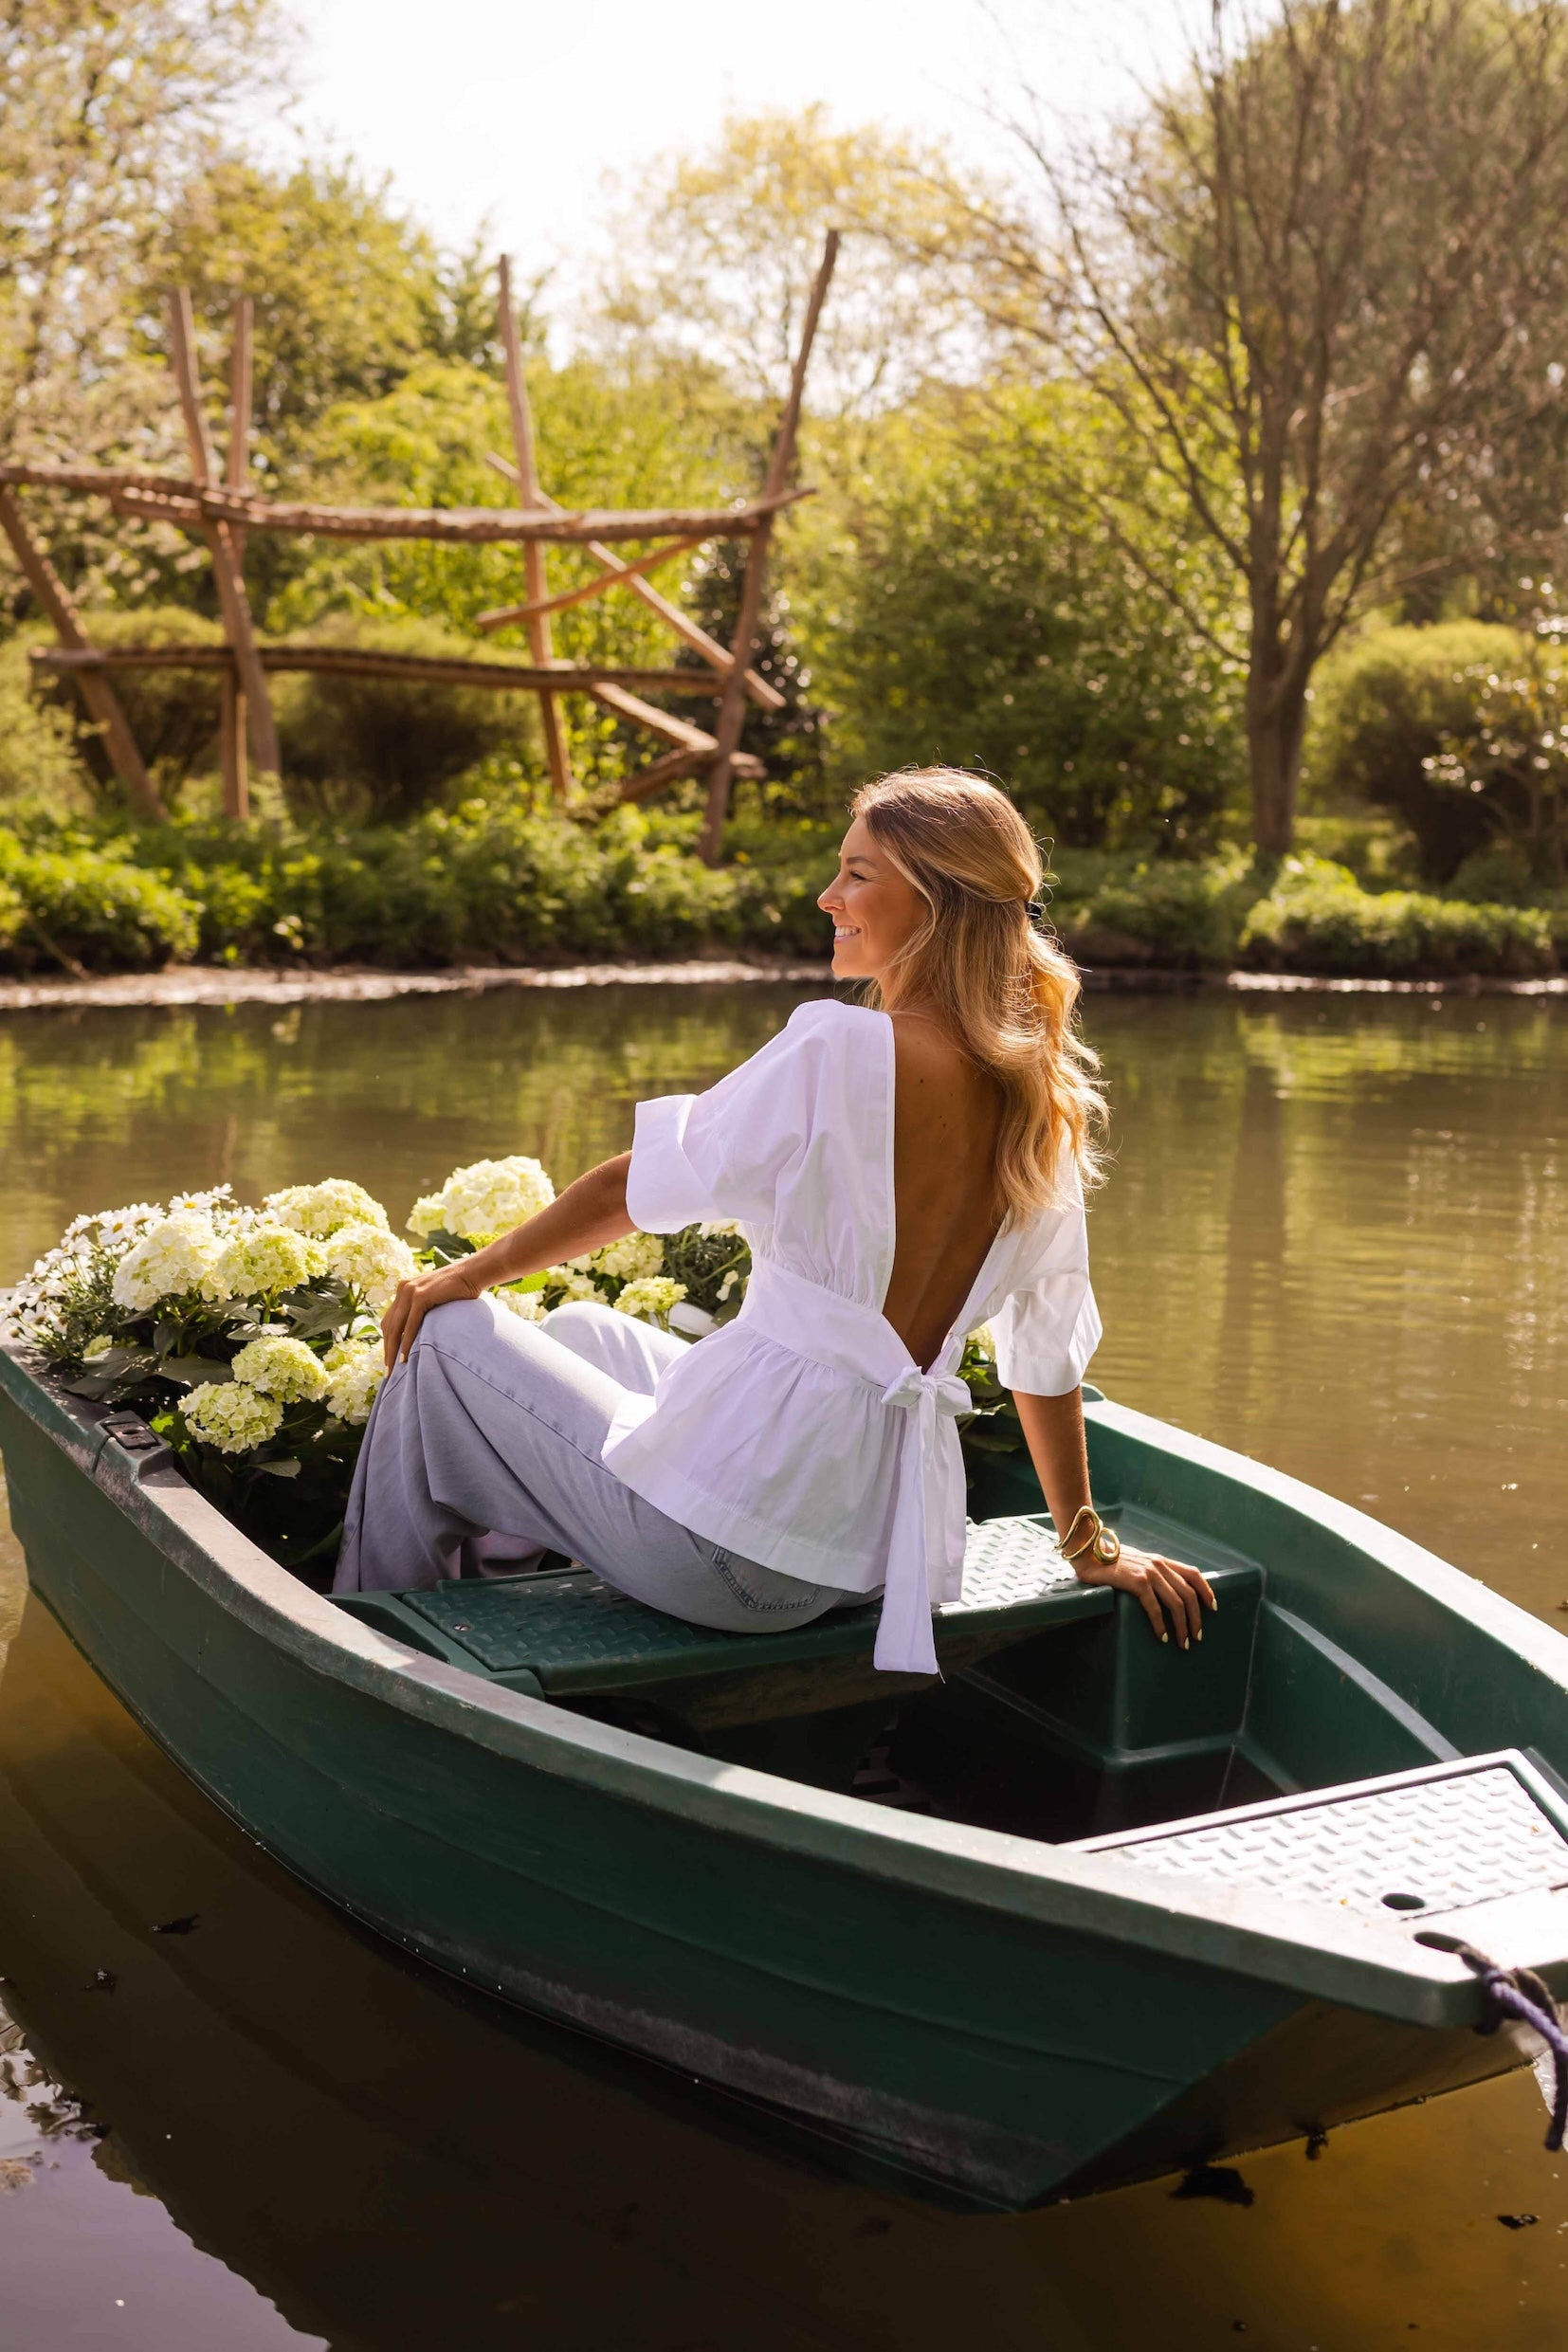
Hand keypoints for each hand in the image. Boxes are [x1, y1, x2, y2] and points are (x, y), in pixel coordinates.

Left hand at [382, 1260, 485, 1368]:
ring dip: (393, 1349)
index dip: (387, 1341)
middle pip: (389, 1325)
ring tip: (394, 1368)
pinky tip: (405, 1356)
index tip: (389, 1359)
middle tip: (388, 1370)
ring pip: (396, 1326)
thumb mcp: (434, 1299)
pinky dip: (406, 1341)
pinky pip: (410, 1324)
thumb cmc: (458, 1290)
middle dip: (387, 1349)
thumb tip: (417, 1334)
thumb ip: (422, 1310)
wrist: (472, 1274)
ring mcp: (411, 1291)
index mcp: (403, 1289)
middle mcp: (403, 1289)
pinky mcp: (421, 1296)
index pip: (389, 1320)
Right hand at [1071, 1542, 1215, 1648]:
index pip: (1193, 1574)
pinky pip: (1155, 1608)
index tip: (1213, 1608)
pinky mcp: (1137, 1582)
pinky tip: (1163, 1637)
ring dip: (1182, 1626)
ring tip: (1183, 1643)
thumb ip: (1151, 1572)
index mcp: (1161, 1560)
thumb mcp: (1137, 1563)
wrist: (1088, 1551)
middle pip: (1189, 1594)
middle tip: (1197, 1636)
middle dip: (1196, 1618)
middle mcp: (1159, 1565)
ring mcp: (1149, 1573)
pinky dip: (1161, 1625)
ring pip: (1177, 1603)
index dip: (1207, 1591)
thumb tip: (1163, 1591)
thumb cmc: (1109, 1561)